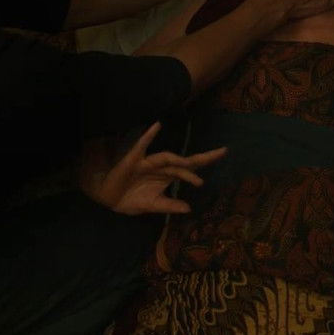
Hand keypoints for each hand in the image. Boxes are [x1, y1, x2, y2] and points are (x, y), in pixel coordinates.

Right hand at [86, 123, 226, 214]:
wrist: (109, 200)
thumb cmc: (132, 199)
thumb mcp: (153, 206)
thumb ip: (169, 206)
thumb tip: (189, 208)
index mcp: (168, 176)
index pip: (191, 167)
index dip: (206, 161)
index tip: (224, 153)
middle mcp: (161, 167)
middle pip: (184, 161)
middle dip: (202, 158)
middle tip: (220, 153)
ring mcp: (148, 162)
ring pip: (167, 158)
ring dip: (178, 161)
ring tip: (189, 165)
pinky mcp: (133, 160)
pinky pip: (141, 146)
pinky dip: (148, 136)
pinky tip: (156, 126)